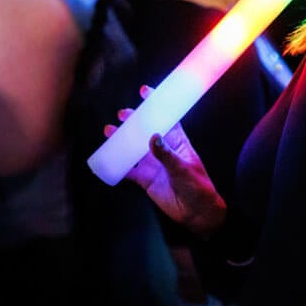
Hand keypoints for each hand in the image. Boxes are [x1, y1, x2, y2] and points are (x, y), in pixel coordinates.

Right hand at [104, 86, 226, 236]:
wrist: (197, 214)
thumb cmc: (198, 187)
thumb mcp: (184, 169)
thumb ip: (167, 155)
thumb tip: (153, 137)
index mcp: (177, 142)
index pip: (167, 119)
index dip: (157, 105)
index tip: (145, 92)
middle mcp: (163, 150)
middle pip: (145, 131)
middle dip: (134, 121)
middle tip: (122, 115)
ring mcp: (153, 164)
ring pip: (133, 148)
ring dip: (122, 140)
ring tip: (109, 131)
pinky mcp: (145, 180)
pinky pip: (128, 170)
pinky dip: (118, 165)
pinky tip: (107, 158)